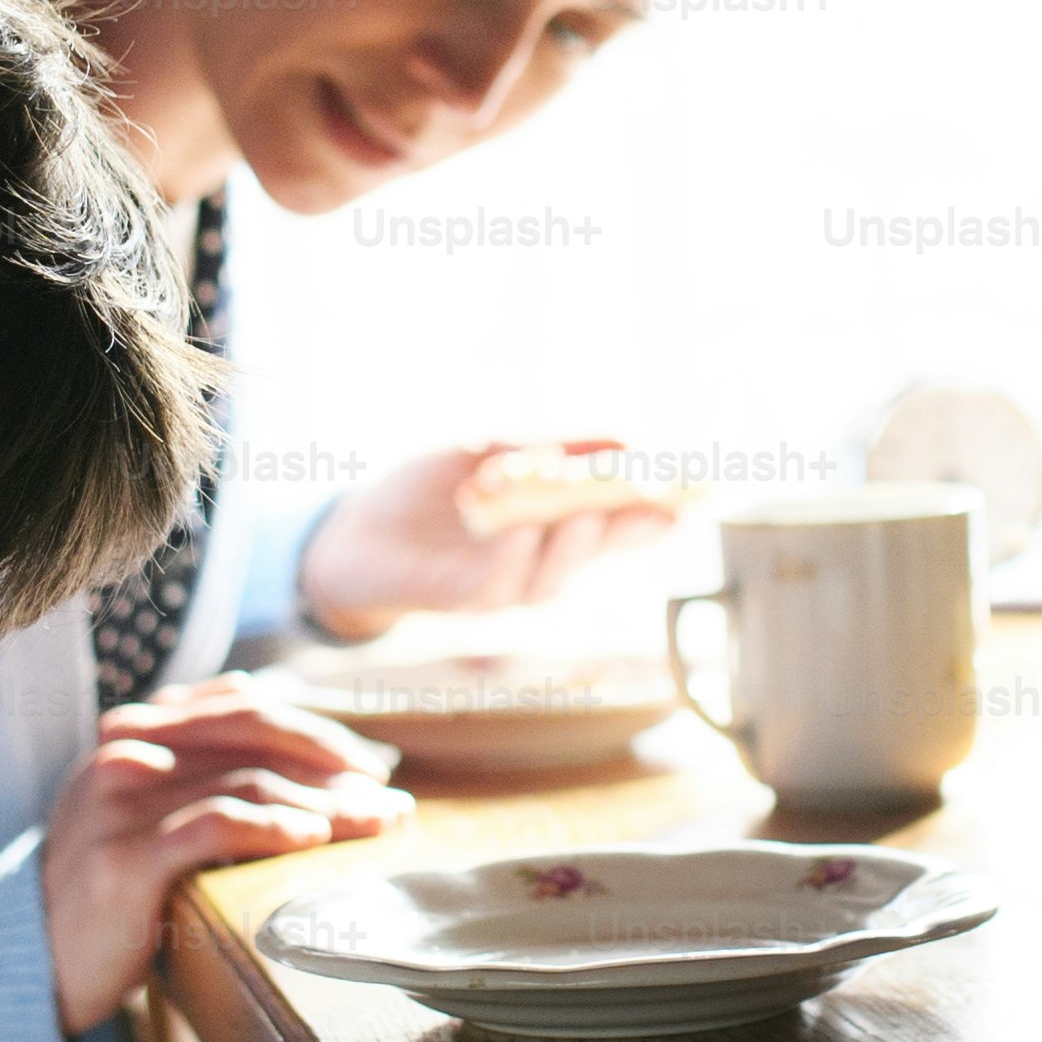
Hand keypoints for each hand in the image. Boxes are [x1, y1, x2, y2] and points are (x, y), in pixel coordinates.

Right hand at [41, 677, 408, 1033]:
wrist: (29, 956)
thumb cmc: (104, 889)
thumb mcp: (141, 810)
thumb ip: (194, 763)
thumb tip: (266, 706)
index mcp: (133, 733)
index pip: (243, 708)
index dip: (316, 731)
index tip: (369, 767)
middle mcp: (126, 754)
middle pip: (256, 735)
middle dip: (335, 764)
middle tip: (388, 800)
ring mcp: (123, 804)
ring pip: (249, 782)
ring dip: (325, 804)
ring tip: (372, 826)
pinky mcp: (128, 859)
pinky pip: (217, 825)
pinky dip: (274, 827)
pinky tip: (312, 839)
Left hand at [297, 439, 685, 636]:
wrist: (350, 530)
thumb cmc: (425, 493)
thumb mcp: (492, 454)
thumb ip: (552, 451)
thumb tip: (626, 440)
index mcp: (549, 530)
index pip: (613, 527)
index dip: (653, 516)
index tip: (691, 495)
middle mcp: (532, 565)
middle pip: (592, 558)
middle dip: (625, 535)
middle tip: (653, 508)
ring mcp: (495, 587)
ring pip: (548, 580)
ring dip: (570, 549)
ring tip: (585, 515)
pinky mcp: (451, 601)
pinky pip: (490, 589)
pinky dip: (508, 561)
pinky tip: (519, 532)